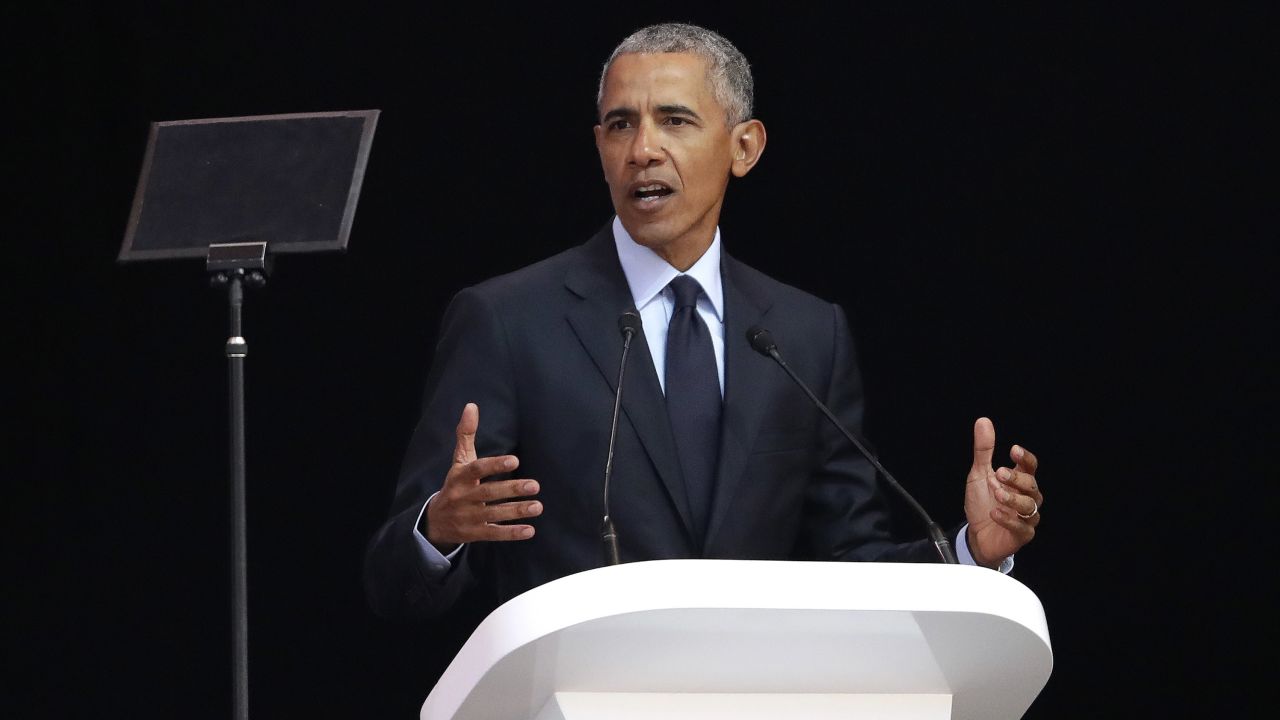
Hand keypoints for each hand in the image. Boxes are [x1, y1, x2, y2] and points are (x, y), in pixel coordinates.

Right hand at [424, 403, 541, 552]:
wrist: (435, 521)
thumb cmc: (455, 484)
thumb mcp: (458, 461)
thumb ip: (466, 434)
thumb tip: (471, 405)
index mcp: (460, 477)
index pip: (477, 470)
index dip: (495, 465)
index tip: (515, 461)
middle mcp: (463, 497)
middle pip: (489, 493)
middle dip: (512, 489)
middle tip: (535, 485)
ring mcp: (469, 517)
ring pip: (494, 514)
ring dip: (517, 511)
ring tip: (538, 506)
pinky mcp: (475, 533)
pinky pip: (494, 534)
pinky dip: (511, 533)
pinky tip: (529, 530)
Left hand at [964, 417, 1042, 567]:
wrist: (976, 535)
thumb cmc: (982, 503)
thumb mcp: (979, 474)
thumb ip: (983, 450)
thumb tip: (983, 421)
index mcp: (1019, 480)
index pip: (1030, 466)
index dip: (1025, 458)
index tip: (1013, 450)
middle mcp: (1027, 497)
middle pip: (1032, 485)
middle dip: (1017, 478)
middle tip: (999, 473)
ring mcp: (1026, 517)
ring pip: (1030, 506)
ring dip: (1013, 498)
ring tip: (997, 493)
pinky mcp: (1022, 535)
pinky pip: (1021, 527)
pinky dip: (1008, 519)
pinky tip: (994, 513)